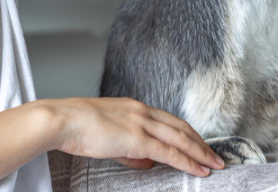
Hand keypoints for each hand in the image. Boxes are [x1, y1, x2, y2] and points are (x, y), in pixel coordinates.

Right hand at [39, 97, 224, 176]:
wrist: (62, 120)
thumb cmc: (76, 128)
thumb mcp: (108, 137)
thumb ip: (130, 150)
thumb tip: (148, 163)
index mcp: (135, 107)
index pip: (169, 120)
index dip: (187, 133)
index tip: (199, 144)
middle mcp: (142, 111)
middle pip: (181, 127)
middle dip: (201, 143)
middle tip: (215, 156)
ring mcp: (141, 123)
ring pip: (181, 138)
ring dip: (200, 152)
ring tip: (214, 165)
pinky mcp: (137, 138)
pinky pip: (169, 152)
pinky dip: (187, 161)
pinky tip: (199, 169)